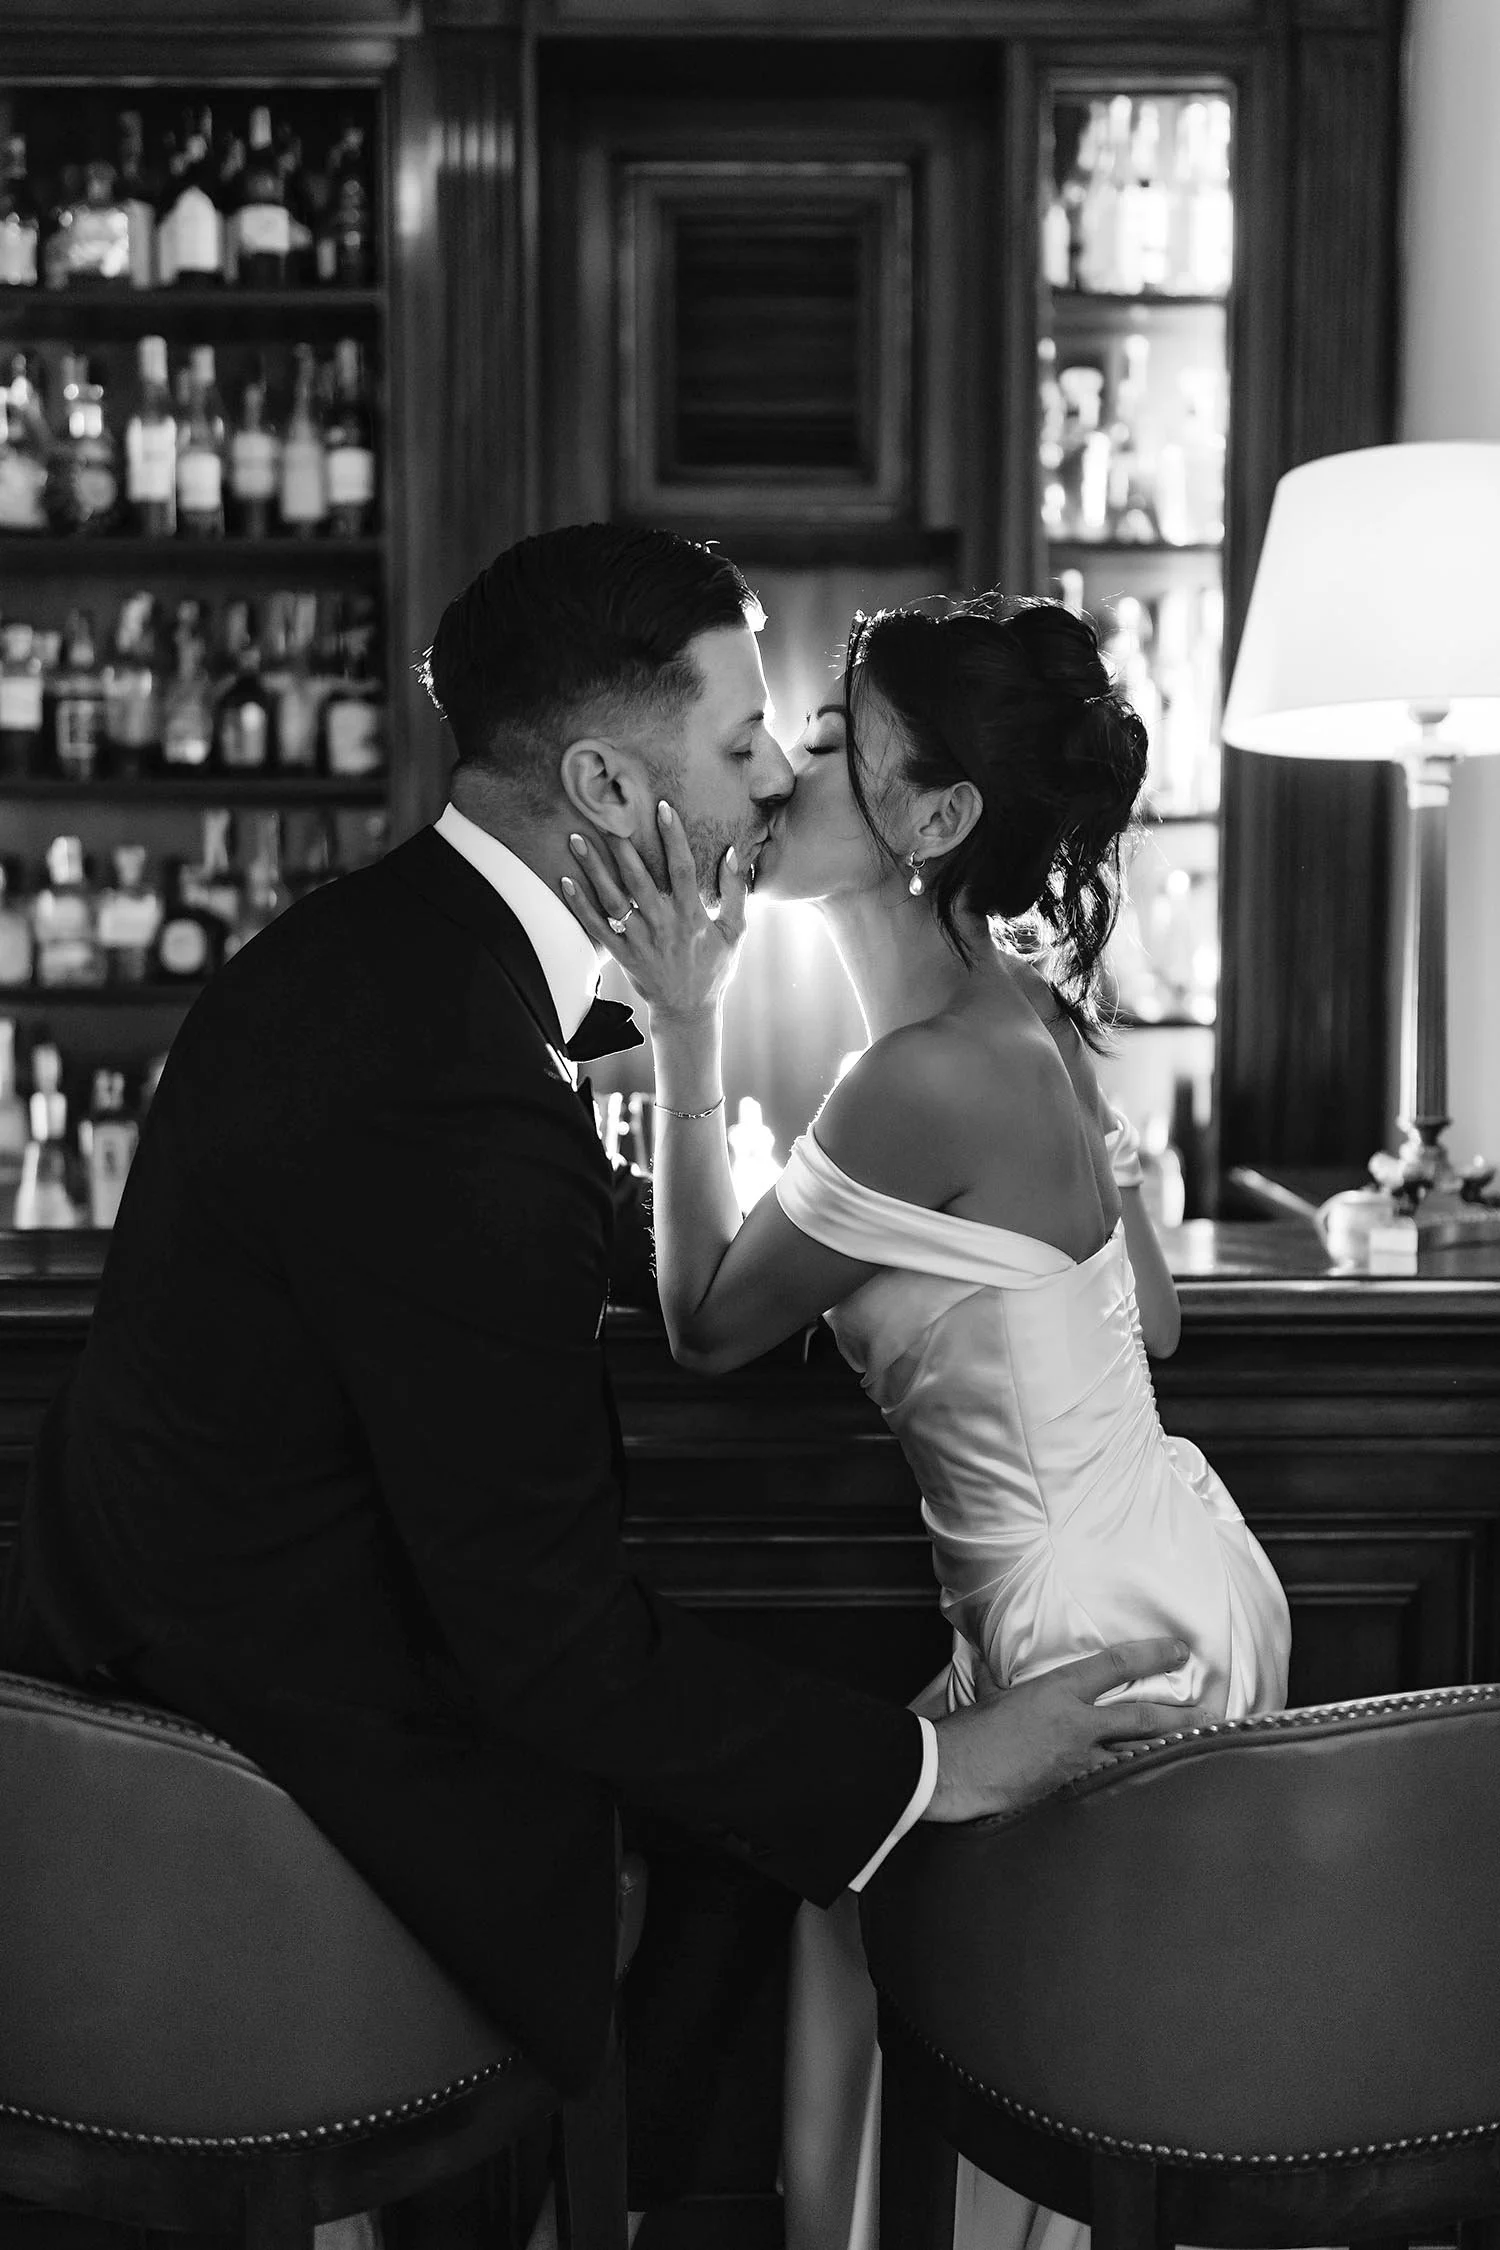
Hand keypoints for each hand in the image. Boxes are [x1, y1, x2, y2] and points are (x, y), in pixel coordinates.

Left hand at [560, 801, 749, 1021]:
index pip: (682, 870)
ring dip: (594, 870)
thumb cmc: (714, 969)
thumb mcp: (735, 932)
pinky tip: (565, 882)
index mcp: (692, 917)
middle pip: (639, 881)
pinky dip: (580, 906)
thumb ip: (736, 892)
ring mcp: (641, 942)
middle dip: (622, 847)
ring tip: (577, 839)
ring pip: (614, 901)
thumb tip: (734, 853)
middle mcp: (664, 926)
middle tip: (606, 816)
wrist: (689, 1012)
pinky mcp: (623, 956)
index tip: (662, 808)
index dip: (673, 838)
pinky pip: (597, 929)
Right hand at [925, 1637, 1212, 1823]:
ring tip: (1204, 1751)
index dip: (1152, 1655)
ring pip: (1140, 1755)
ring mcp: (1079, 1763)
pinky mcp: (1073, 1795)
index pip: (1116, 1665)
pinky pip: (1118, 1789)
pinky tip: (1165, 1792)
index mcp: (1058, 1690)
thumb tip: (990, 1661)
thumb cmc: (967, 1731)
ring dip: (1173, 1753)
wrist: (951, 1769)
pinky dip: (1142, 1788)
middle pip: (1143, 1716)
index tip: (1180, 1651)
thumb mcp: (990, 1693)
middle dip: (1182, 1712)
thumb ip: (1000, 1677)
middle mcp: (1077, 1724)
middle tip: (1214, 1710)